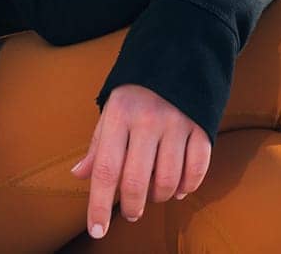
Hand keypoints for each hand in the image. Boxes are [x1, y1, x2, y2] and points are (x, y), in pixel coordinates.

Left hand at [70, 83, 210, 236]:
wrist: (180, 50)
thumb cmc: (138, 89)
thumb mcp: (112, 109)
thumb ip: (98, 145)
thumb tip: (79, 175)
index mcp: (119, 115)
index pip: (104, 170)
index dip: (98, 205)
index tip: (97, 230)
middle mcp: (148, 120)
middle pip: (135, 181)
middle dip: (131, 207)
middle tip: (131, 212)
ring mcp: (178, 122)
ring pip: (167, 180)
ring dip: (159, 197)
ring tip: (154, 195)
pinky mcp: (202, 125)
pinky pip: (197, 168)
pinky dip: (188, 185)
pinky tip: (179, 187)